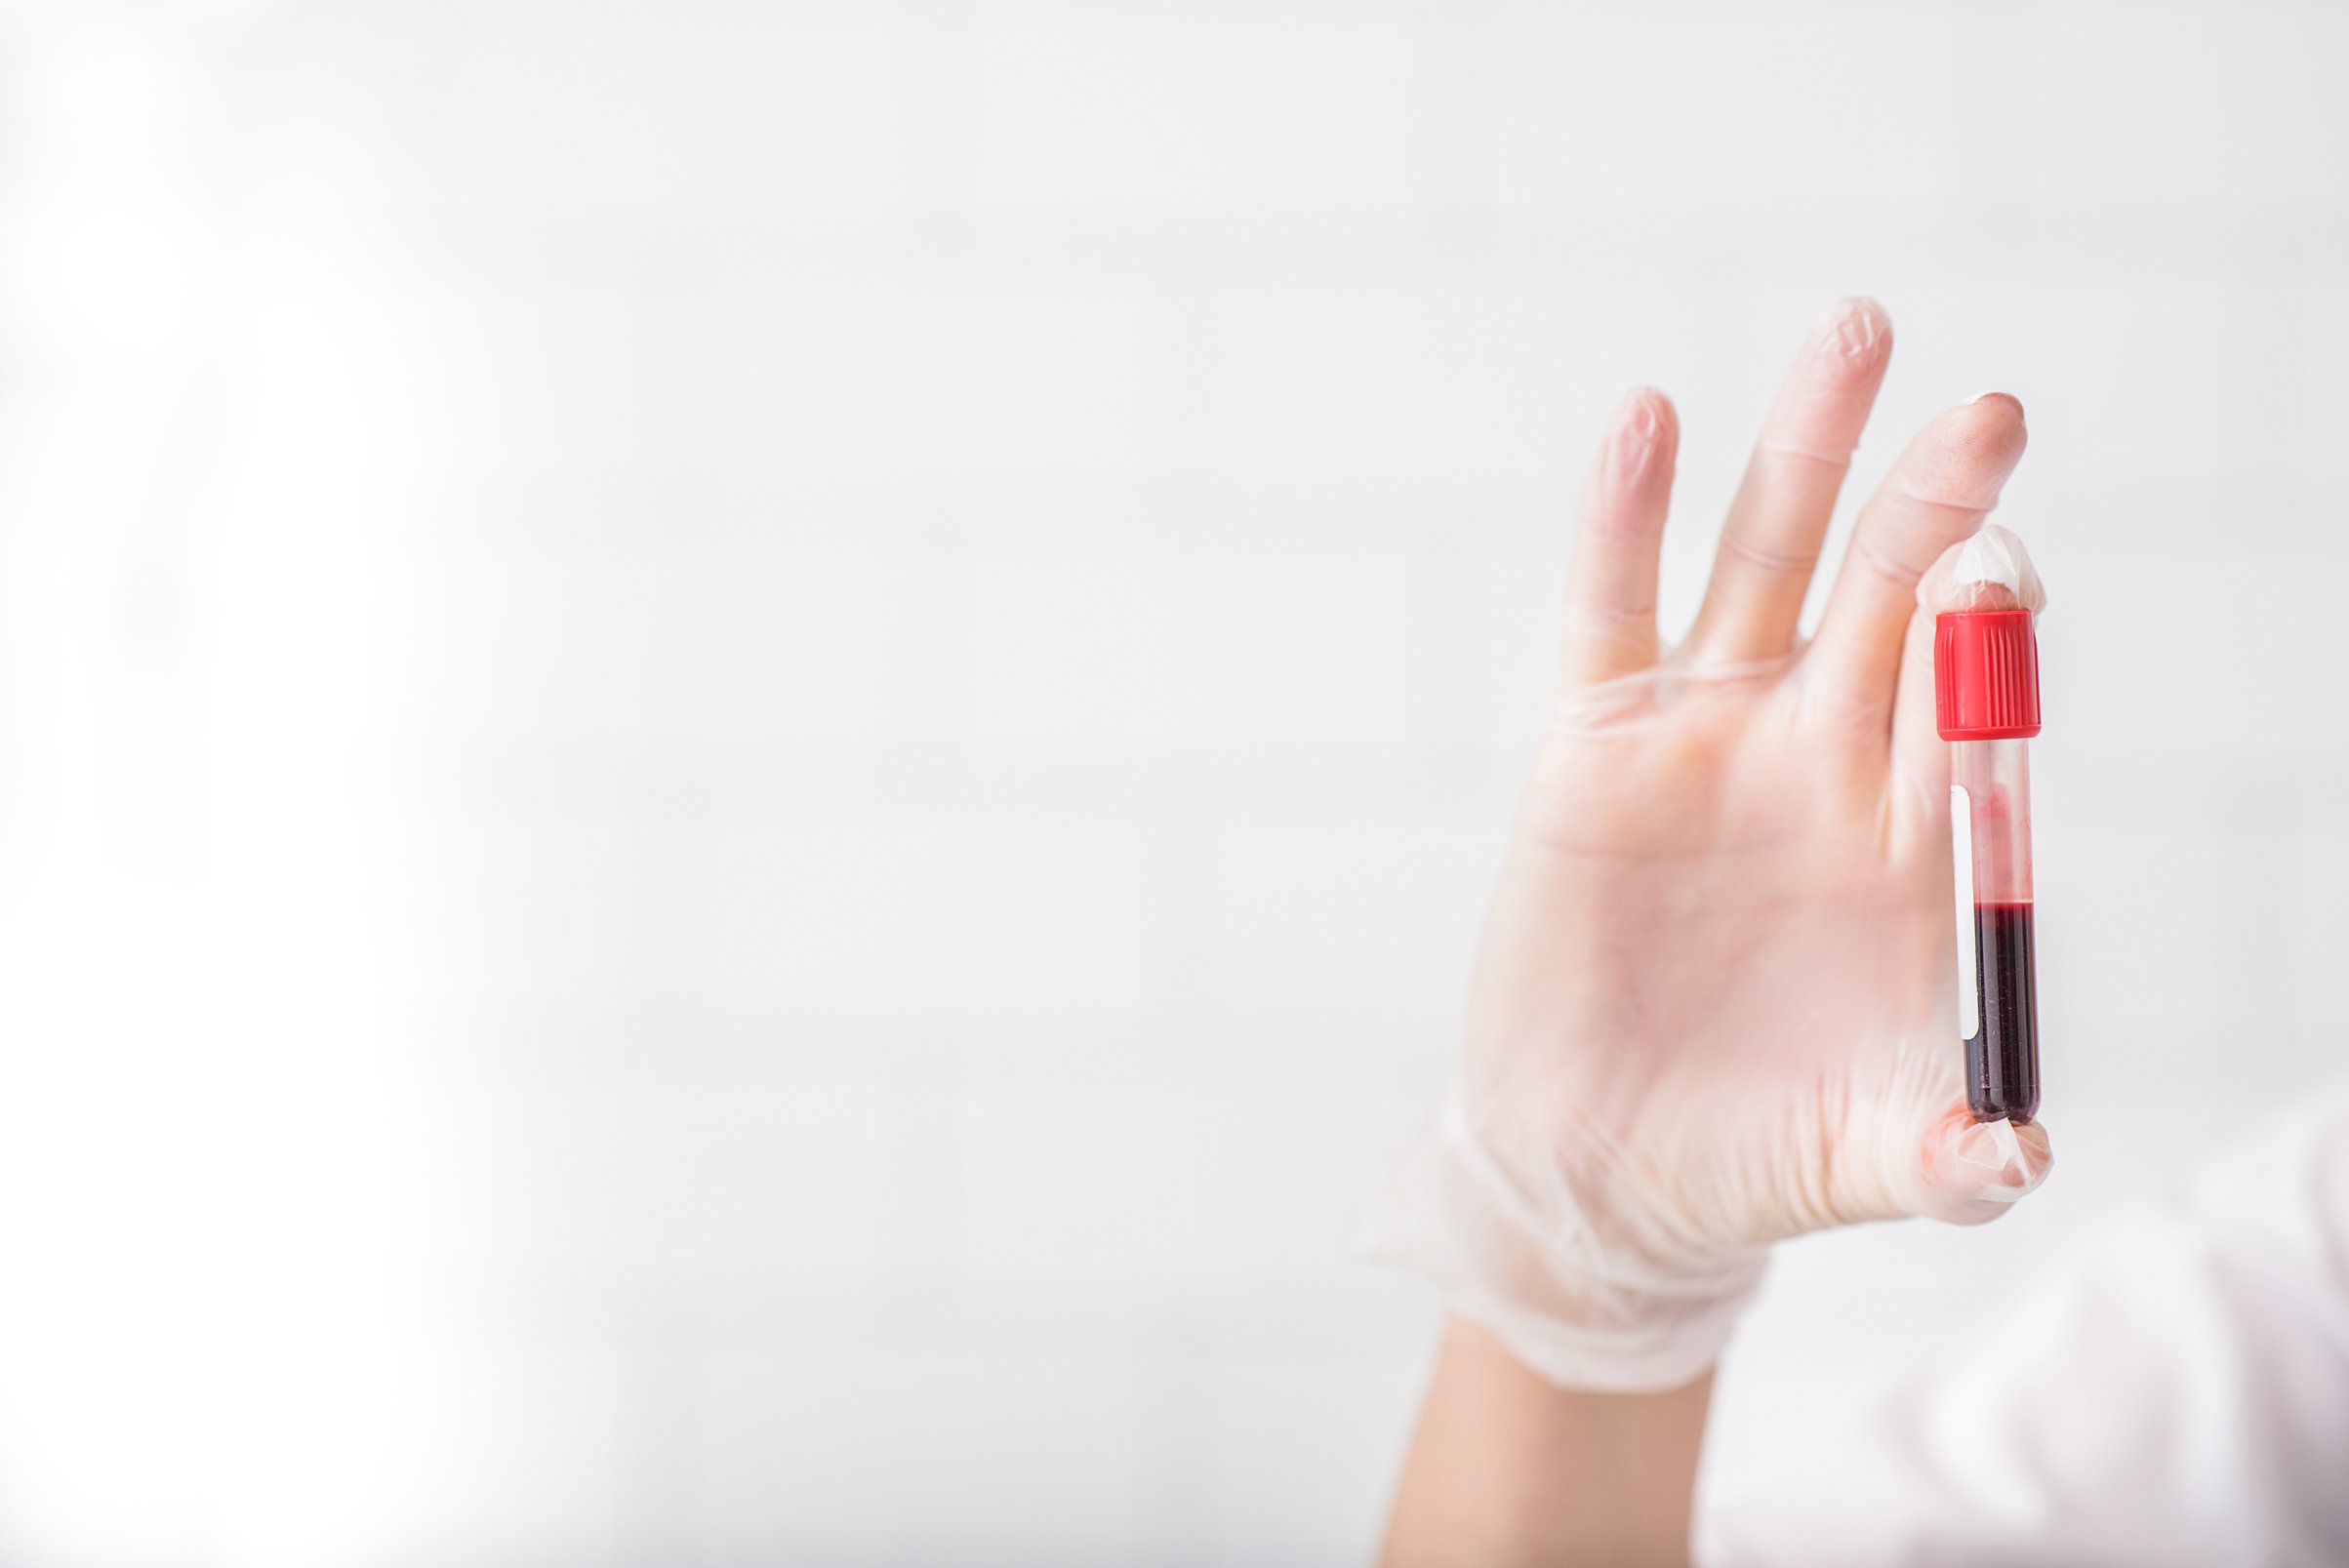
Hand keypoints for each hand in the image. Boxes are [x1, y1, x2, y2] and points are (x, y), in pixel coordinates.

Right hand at [1368, 299, 2053, 1392]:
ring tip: (1856, 333)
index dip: (1989, 636)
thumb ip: (1948, 1154)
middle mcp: (1819, 760)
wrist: (1609, 1173)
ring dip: (1808, 452)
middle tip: (1989, 414)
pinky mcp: (1596, 744)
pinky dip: (1624, 517)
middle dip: (1936, 506)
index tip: (2001, 576)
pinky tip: (1647, 421)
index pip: (1973, 700)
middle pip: (1888, 597)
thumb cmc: (1757, 1155)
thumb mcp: (1868, 1161)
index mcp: (1913, 838)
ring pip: (1766, 564)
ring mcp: (1708, 737)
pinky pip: (1611, 611)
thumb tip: (2021, 1156)